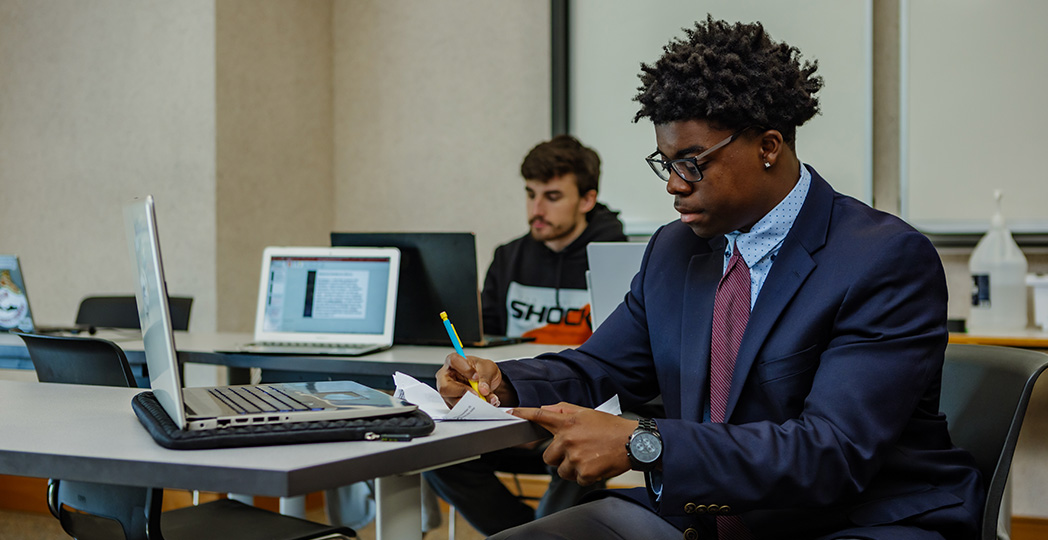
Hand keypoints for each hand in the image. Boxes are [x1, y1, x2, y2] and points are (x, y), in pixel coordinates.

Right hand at [435, 353, 516, 407]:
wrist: (485, 381)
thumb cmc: (481, 370)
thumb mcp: (487, 368)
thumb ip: (485, 377)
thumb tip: (483, 389)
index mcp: (453, 362)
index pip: (453, 362)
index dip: (465, 370)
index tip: (476, 377)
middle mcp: (446, 377)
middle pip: (445, 387)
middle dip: (462, 392)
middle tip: (476, 394)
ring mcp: (449, 391)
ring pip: (453, 401)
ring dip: (470, 402)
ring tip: (484, 400)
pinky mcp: (453, 403)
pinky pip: (461, 409)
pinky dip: (473, 408)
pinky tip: (483, 403)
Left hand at [511, 403, 635, 485]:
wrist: (634, 442)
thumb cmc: (611, 427)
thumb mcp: (587, 413)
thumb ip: (564, 411)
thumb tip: (545, 409)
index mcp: (568, 422)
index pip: (540, 416)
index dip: (523, 414)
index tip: (510, 413)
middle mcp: (568, 439)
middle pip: (547, 456)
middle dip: (559, 457)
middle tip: (578, 451)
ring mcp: (575, 457)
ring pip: (561, 470)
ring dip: (572, 468)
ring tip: (589, 457)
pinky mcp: (584, 472)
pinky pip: (576, 479)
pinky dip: (585, 476)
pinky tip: (596, 464)